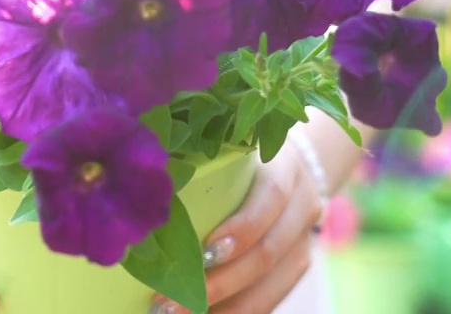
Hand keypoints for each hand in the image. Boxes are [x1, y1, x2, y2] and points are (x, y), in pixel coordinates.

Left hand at [151, 147, 321, 312]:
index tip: (204, 254)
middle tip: (169, 301)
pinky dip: (235, 312)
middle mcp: (303, 205)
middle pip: (266, 253)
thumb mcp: (231, 152)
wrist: (293, 167)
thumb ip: (202, 171)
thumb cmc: (242, 157)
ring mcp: (304, 240)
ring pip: (270, 286)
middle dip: (218, 284)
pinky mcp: (298, 265)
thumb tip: (145, 201)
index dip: (243, 228)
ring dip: (223, 308)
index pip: (271, 198)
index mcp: (285, 169)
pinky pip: (269, 299)